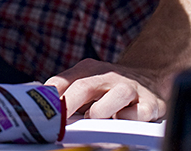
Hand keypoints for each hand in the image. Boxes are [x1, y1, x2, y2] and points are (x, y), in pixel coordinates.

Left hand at [45, 58, 166, 120]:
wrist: (151, 79)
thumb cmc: (111, 86)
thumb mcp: (88, 80)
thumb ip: (66, 89)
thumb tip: (39, 101)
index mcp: (89, 69)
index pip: (63, 80)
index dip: (51, 95)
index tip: (41, 110)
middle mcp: (110, 75)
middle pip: (85, 86)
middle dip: (69, 104)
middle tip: (60, 120)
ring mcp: (131, 88)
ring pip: (116, 95)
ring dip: (100, 110)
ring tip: (93, 118)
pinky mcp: (151, 104)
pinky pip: (138, 113)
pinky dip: (127, 119)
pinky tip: (121, 120)